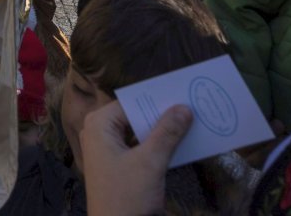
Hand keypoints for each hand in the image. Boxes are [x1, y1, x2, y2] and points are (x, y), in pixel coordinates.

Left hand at [81, 99, 192, 215]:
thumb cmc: (126, 197)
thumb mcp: (150, 163)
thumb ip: (167, 133)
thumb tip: (184, 108)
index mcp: (99, 124)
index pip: (132, 102)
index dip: (157, 99)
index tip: (183, 93)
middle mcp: (99, 131)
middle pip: (135, 115)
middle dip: (161, 114)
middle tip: (191, 106)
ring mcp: (107, 149)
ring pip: (138, 132)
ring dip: (162, 131)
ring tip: (190, 122)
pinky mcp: (117, 165)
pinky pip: (138, 147)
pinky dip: (157, 146)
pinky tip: (180, 143)